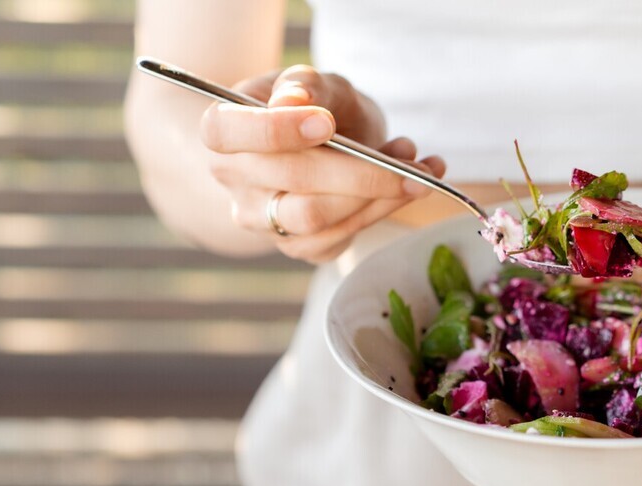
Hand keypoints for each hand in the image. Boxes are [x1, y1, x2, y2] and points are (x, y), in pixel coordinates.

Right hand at [200, 65, 445, 262]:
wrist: (327, 145)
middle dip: (359, 170)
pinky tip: (408, 187)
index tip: (326, 123)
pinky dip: (383, 211)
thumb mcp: (317, 82)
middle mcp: (234, 181)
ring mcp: (263, 220)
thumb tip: (292, 100)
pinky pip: (340, 237)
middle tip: (408, 155)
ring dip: (378, 196)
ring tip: (418, 170)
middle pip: (292, 181)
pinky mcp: (298, 246)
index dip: (277, 131)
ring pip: (318, 220)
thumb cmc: (317, 106)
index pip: (230, 133)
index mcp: (222, 131)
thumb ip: (306, 84)